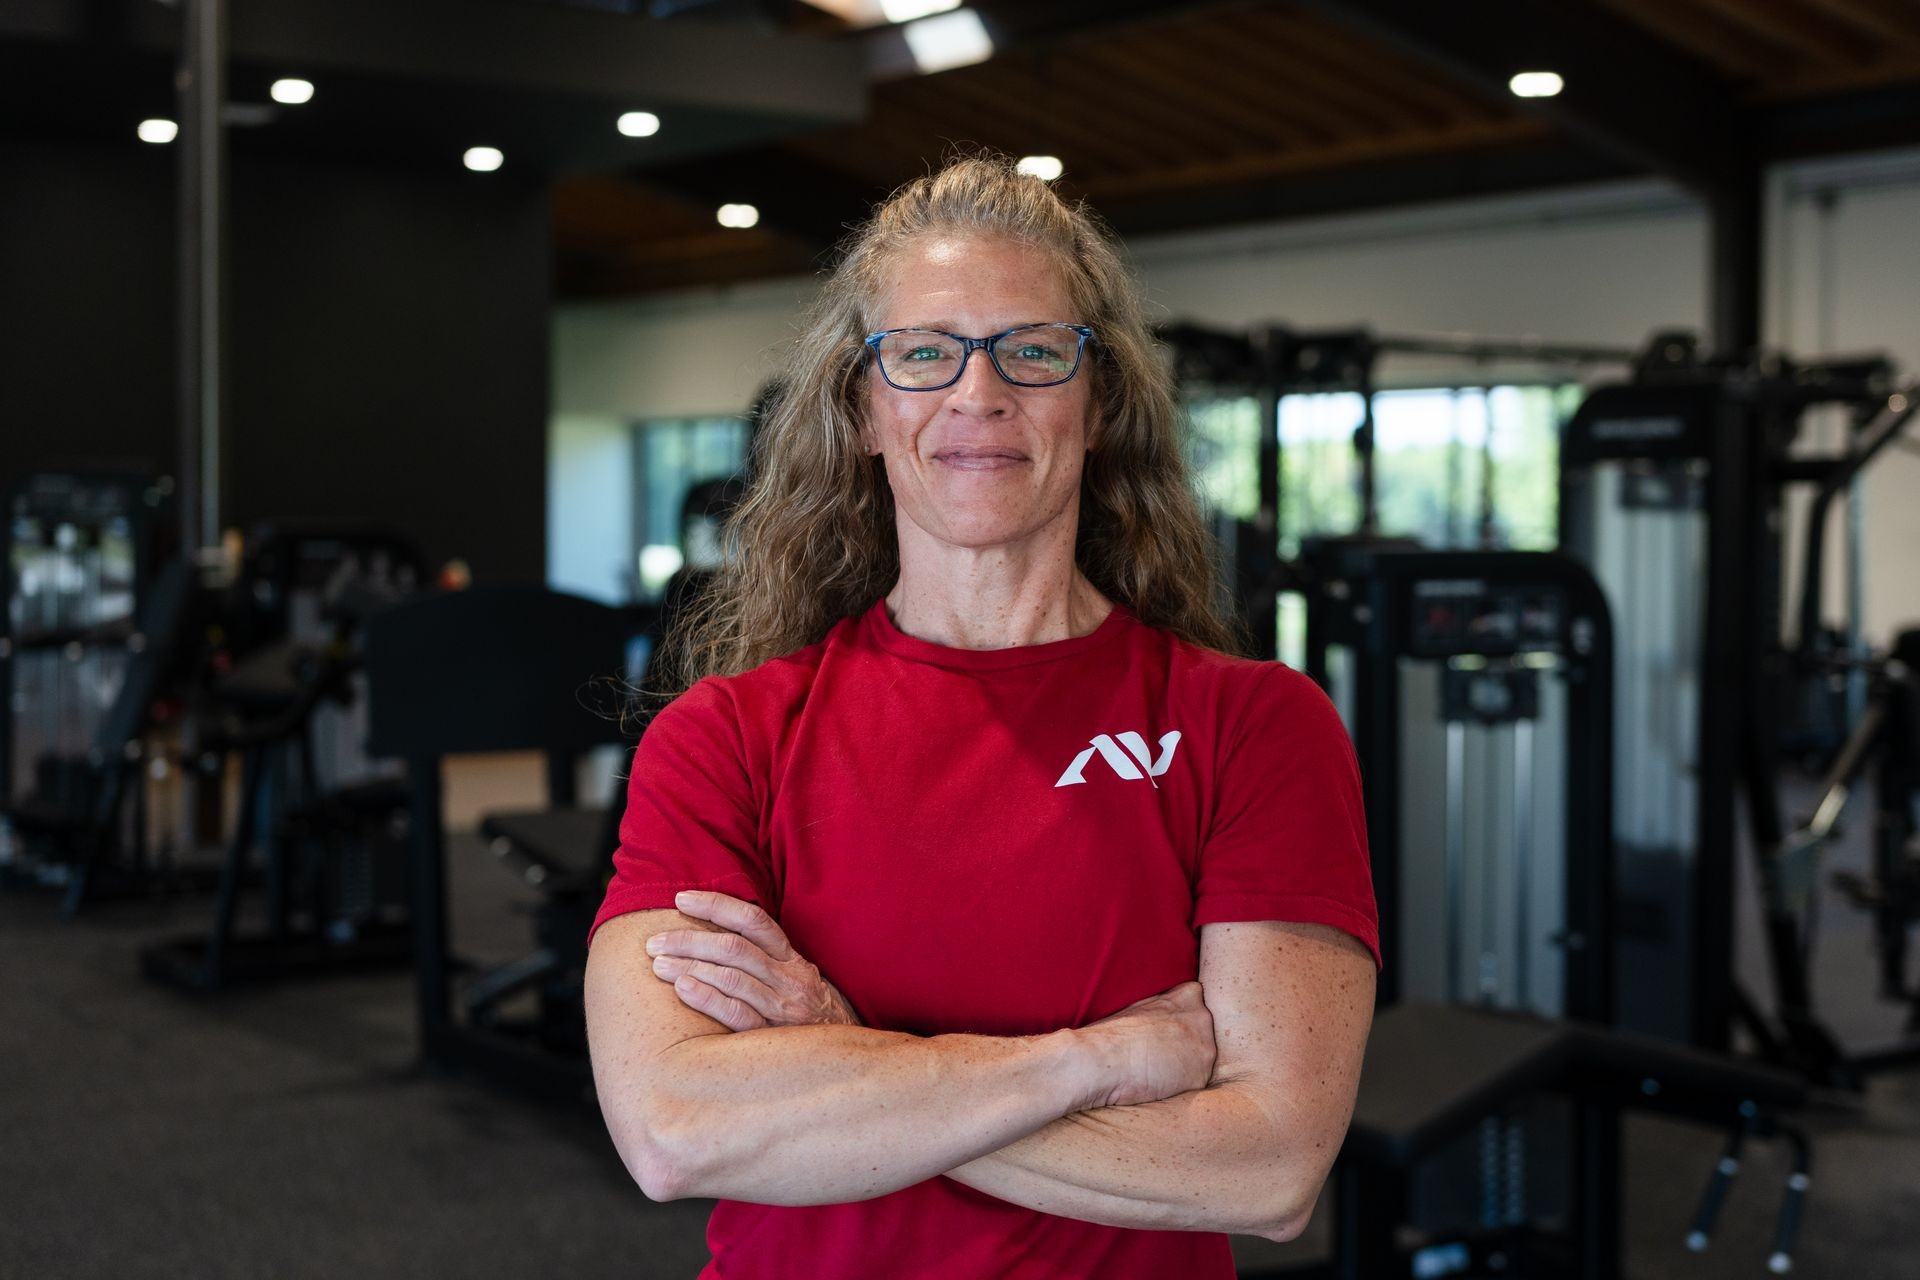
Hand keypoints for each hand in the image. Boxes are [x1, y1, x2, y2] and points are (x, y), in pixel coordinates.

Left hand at [646, 890, 861, 1031]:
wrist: (841, 1058)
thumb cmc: (806, 1012)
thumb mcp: (794, 977)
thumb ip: (764, 956)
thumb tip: (715, 929)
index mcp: (791, 958)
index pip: (752, 920)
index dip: (716, 905)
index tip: (681, 899)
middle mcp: (789, 979)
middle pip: (733, 948)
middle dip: (689, 940)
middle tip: (655, 941)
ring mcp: (783, 1008)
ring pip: (732, 977)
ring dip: (690, 967)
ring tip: (658, 964)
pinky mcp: (773, 1037)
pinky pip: (737, 1015)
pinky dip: (708, 999)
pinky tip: (683, 989)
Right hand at [1069, 982, 1216, 1110]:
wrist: (1103, 1059)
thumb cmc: (1113, 1033)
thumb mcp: (1143, 1006)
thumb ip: (1165, 1007)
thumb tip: (1169, 1016)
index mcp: (1189, 995)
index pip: (1198, 1004)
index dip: (1181, 1019)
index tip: (1167, 1030)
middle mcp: (1203, 1018)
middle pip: (1205, 1031)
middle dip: (1189, 1042)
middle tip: (1161, 1052)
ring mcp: (1206, 1048)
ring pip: (1203, 1058)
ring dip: (1187, 1065)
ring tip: (1157, 1068)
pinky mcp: (1201, 1076)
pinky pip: (1196, 1083)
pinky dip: (1182, 1086)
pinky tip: (1160, 1082)